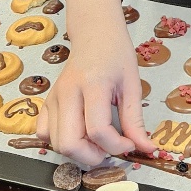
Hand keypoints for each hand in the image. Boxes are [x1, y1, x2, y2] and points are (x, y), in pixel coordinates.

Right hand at [36, 0, 154, 169]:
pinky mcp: (46, 102)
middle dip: (93, 157)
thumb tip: (146, 149)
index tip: (130, 144)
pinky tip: (79, 133)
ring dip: (78, 152)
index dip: (117, 146)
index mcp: (93, 84)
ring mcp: (53, 98)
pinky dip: (61, 142)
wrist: (94, 34)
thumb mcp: (133, 85)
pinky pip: (44, 134)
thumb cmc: (116, 56)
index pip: (98, 130)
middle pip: (70, 143)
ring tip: (97, 142)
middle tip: (109, 149)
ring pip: (55, 143)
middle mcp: (67, 92)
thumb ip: (136, 120)